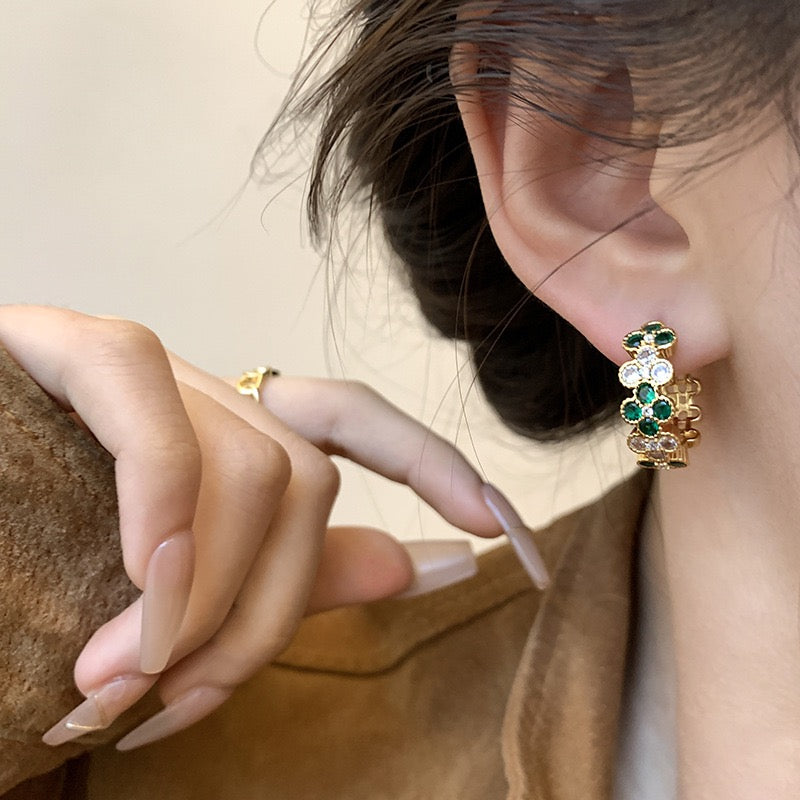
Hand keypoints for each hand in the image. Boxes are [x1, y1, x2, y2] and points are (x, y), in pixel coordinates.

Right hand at [0, 306, 510, 749]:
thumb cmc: (33, 551)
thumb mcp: (175, 584)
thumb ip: (290, 570)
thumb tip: (409, 566)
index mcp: (230, 430)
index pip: (348, 421)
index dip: (428, 462)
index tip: (491, 526)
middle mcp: (202, 390)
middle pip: (306, 483)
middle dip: (262, 614)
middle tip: (180, 703)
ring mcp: (146, 366)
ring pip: (254, 472)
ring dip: (202, 603)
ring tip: (125, 684)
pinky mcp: (71, 347)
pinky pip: (162, 432)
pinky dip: (166, 526)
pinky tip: (137, 590)